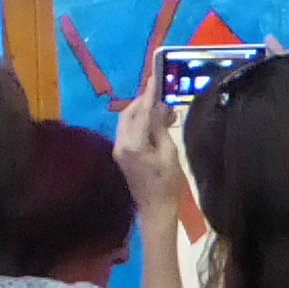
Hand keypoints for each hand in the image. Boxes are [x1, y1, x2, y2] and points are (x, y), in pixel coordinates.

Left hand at [113, 72, 187, 219]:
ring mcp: (119, 150)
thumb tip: (158, 108)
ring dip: (142, 111)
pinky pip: (129, 130)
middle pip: (128, 113)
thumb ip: (160, 127)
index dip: (149, 94)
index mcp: (133, 144)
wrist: (155, 209)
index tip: (155, 77)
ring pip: (127, 121)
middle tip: (161, 92)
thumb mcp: (169, 152)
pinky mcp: (122, 154)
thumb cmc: (167, 183)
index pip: (140, 111)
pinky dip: (141, 122)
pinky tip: (157, 122)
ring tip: (164, 109)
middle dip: (143, 101)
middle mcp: (121, 144)